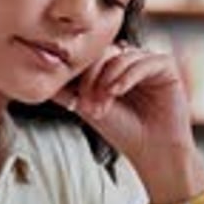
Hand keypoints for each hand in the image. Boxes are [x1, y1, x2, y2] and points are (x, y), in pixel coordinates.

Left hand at [52, 43, 196, 180]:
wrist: (151, 151)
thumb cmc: (122, 130)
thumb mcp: (88, 108)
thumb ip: (67, 92)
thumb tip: (37, 81)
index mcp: (113, 66)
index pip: (91, 56)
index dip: (80, 75)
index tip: (75, 103)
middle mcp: (130, 60)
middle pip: (104, 53)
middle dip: (91, 78)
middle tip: (88, 104)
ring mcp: (148, 61)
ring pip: (121, 56)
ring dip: (107, 79)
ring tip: (103, 103)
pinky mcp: (165, 66)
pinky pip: (144, 61)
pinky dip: (127, 75)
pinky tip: (117, 91)